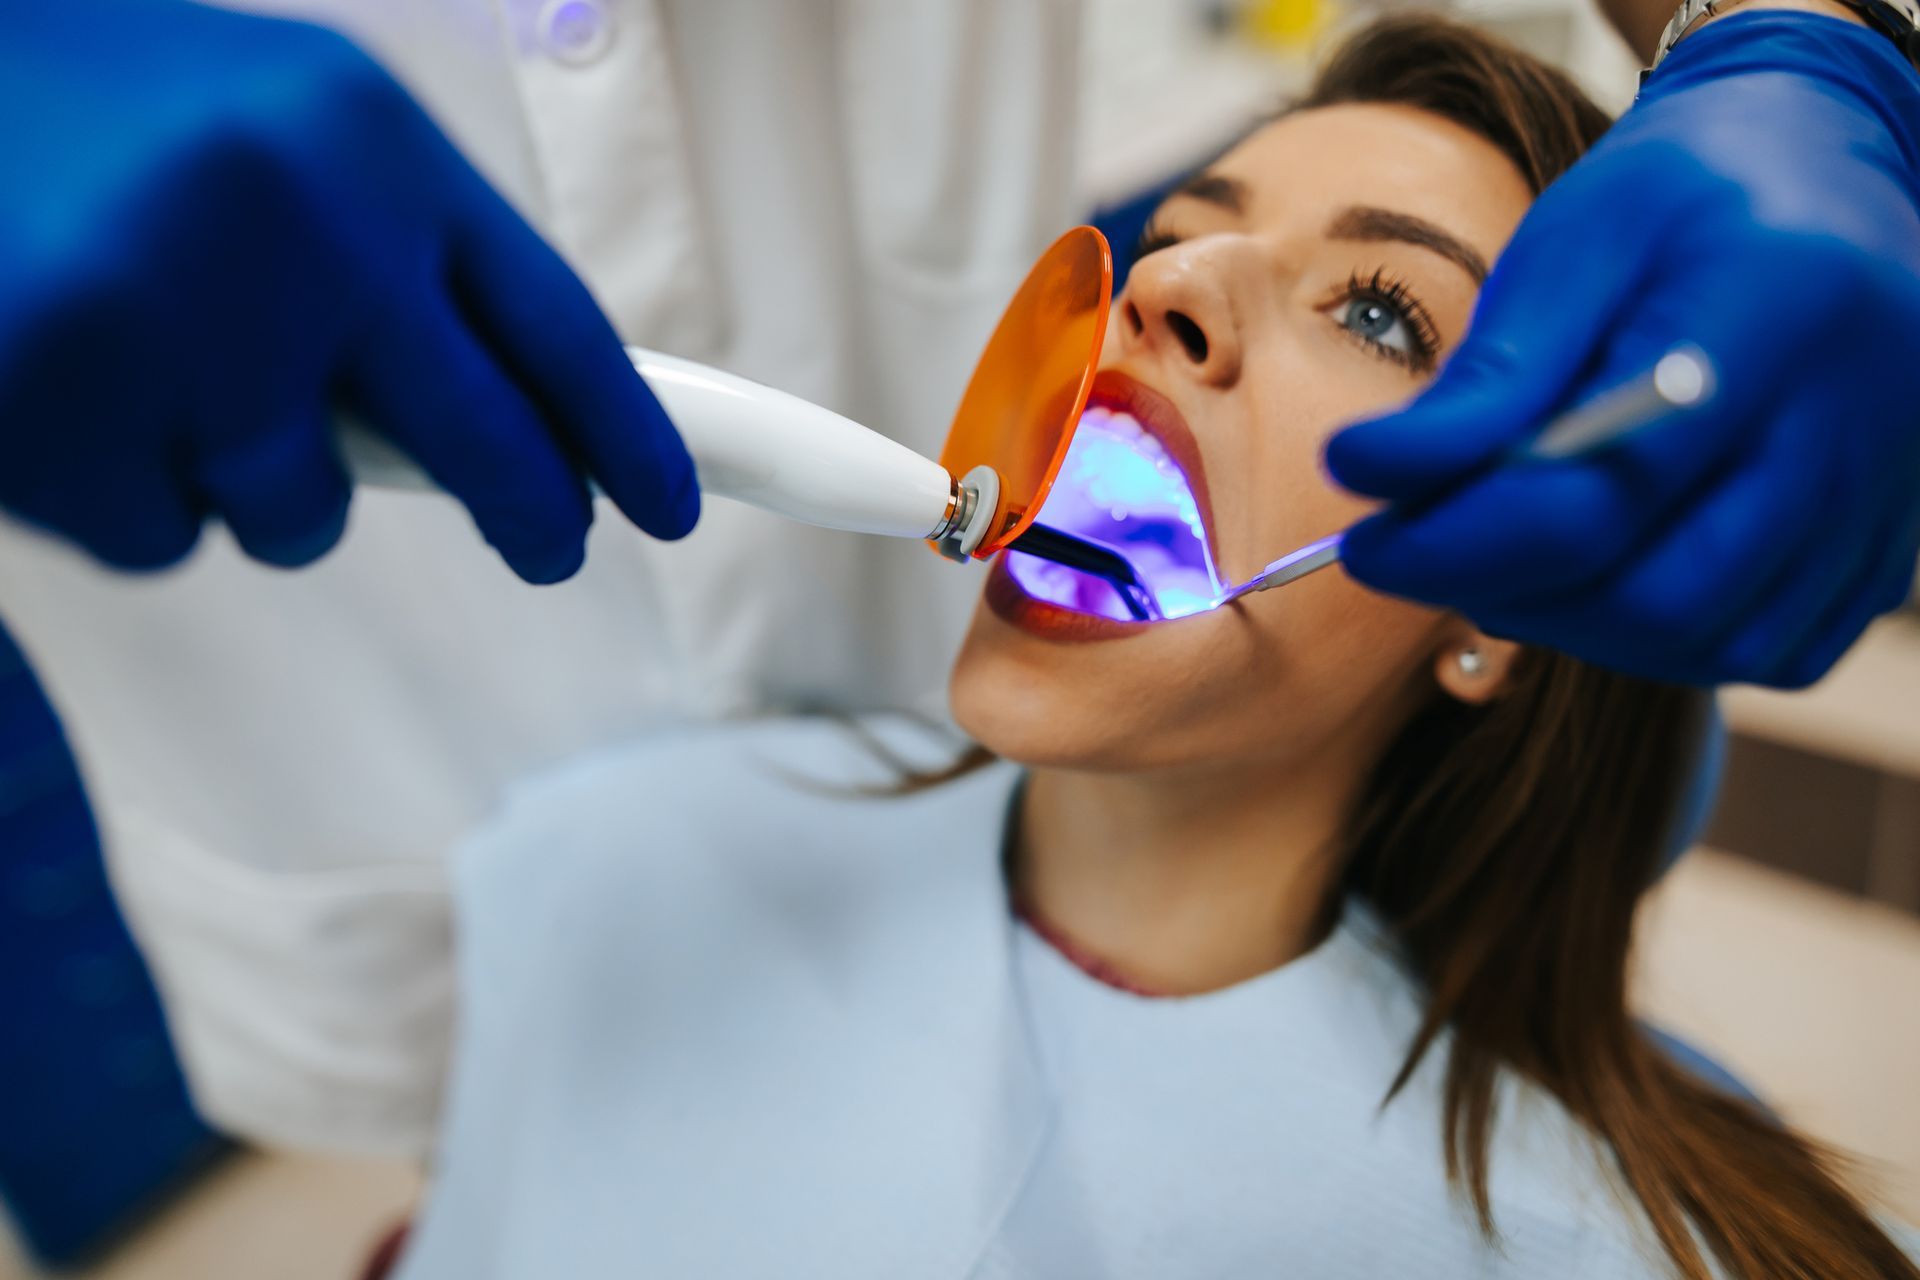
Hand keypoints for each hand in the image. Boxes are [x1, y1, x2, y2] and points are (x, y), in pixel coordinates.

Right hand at [0, 0, 697, 582]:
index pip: (555, 323)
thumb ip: (391, 254)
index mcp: (367, 137)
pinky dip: (127, 496)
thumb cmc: (84, 107)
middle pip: (488, 446)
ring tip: (153, 363)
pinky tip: (60, 387)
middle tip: (550, 549)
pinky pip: (162, 536)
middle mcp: (303, 223)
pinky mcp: (64, 407)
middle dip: (535, 517)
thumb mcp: (271, 131)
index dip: (628, 431)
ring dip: (256, 483)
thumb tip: (528, 419)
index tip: (674, 503)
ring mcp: (183, 321)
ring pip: (303, 515)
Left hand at [1325, 11, 1919, 686]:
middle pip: (1657, 595)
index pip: (1596, 496)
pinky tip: (1602, 568)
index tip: (1363, 542)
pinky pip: (1767, 648)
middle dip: (1509, 594)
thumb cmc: (1676, 200)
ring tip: (1504, 552)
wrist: (1823, 170)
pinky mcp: (1887, 546)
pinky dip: (1661, 637)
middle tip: (1424, 554)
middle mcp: (1858, 419)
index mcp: (1771, 314)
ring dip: (1576, 624)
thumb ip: (1486, 376)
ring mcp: (1883, 494)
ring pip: (1707, 640)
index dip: (1457, 542)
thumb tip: (1365, 474)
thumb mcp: (1571, 244)